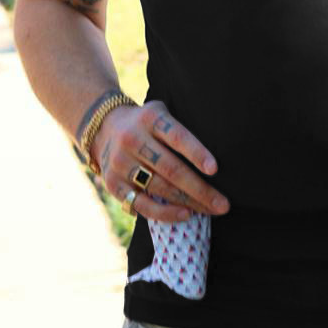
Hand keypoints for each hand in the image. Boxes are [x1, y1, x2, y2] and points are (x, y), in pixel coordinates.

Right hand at [90, 99, 230, 222]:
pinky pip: (142, 205)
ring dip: (189, 202)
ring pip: (160, 188)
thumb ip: (180, 127)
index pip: (177, 136)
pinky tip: (186, 214)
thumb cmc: (147, 123)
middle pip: (171, 168)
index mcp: (150, 118)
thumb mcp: (161, 113)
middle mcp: (133, 139)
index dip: (196, 152)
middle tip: (224, 203)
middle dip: (200, 188)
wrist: (103, 128)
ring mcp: (121, 163)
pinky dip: (165, 213)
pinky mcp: (113, 184)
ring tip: (212, 210)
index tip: (215, 169)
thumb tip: (219, 151)